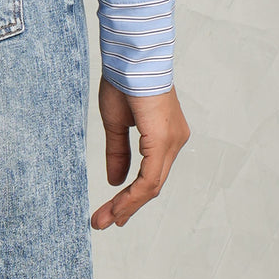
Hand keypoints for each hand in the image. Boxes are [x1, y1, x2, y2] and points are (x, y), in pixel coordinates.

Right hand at [92, 78, 189, 228]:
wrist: (129, 55)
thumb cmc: (123, 79)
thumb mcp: (116, 123)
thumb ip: (118, 153)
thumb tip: (115, 182)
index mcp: (165, 136)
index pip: (149, 175)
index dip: (130, 197)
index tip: (110, 213)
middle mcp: (175, 142)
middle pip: (152, 185)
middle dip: (127, 207)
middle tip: (103, 223)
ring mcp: (173, 142)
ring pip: (152, 186)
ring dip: (127, 206)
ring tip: (106, 220)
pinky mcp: (164, 141)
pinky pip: (149, 178)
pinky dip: (133, 196)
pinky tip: (118, 207)